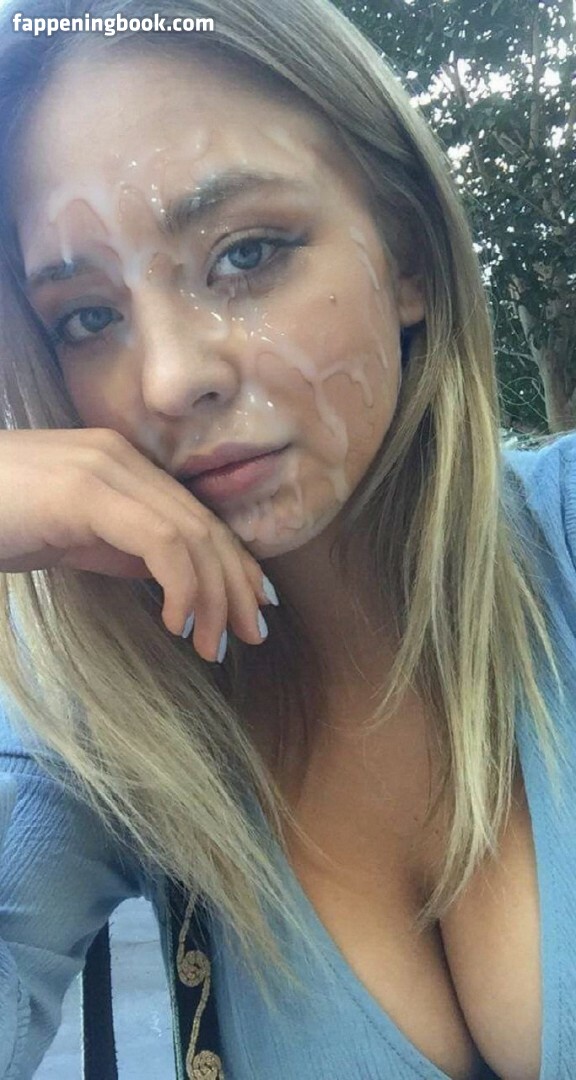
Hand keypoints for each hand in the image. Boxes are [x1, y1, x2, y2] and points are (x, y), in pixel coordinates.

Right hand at [0, 427, 275, 661]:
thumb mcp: (71, 539)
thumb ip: (122, 548)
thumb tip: (173, 579)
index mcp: (123, 465)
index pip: (198, 517)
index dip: (234, 564)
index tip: (253, 608)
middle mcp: (123, 457)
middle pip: (205, 525)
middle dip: (236, 586)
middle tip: (250, 636)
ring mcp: (106, 468)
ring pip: (192, 534)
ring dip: (213, 596)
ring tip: (214, 645)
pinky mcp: (87, 490)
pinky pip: (161, 541)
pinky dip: (181, 585)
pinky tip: (177, 622)